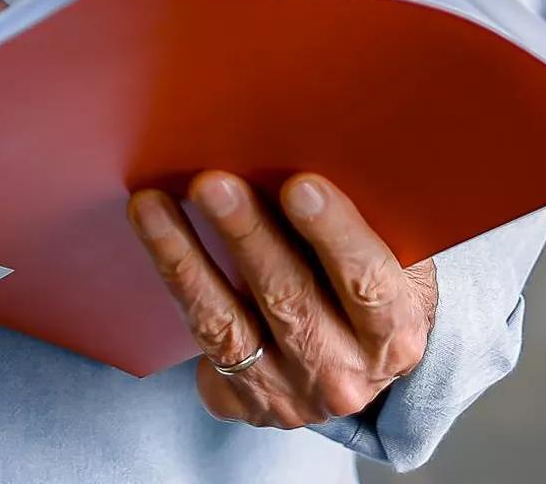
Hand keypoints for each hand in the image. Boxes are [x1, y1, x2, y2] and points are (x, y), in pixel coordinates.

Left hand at [128, 172, 435, 430]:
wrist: (352, 364)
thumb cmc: (369, 285)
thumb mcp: (393, 260)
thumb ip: (368, 222)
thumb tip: (311, 145)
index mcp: (395, 335)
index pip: (368, 284)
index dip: (335, 235)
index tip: (301, 185)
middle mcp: (343, 375)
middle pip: (289, 301)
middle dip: (247, 237)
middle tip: (212, 183)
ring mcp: (286, 394)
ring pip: (227, 325)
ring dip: (185, 259)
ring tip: (153, 205)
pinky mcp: (237, 399)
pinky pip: (198, 342)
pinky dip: (174, 284)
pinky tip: (151, 236)